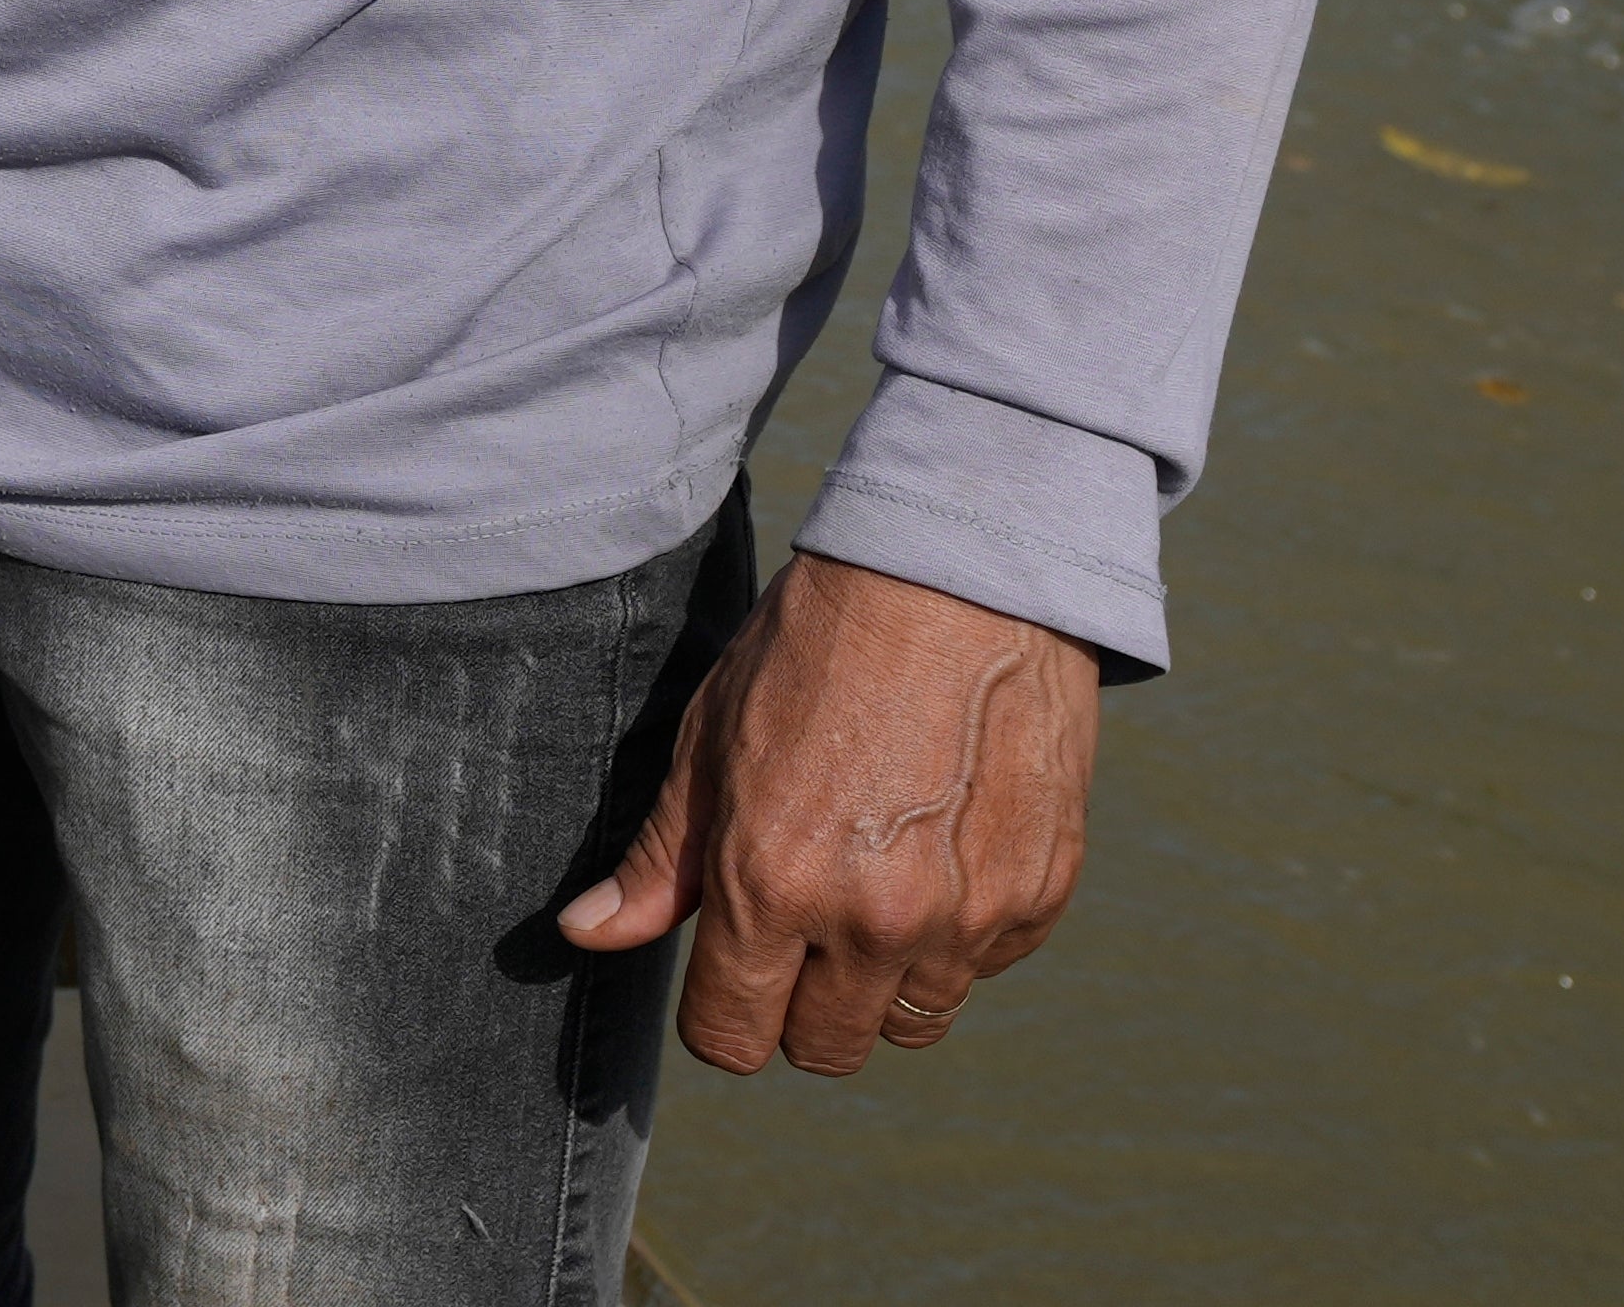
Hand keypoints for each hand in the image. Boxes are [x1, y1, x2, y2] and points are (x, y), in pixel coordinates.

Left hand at [556, 549, 1096, 1075]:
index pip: (731, 1037)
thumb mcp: (711, 740)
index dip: (718, 1011)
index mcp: (775, 885)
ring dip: (883, 981)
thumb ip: (661, 860)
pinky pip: (983, 967)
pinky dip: (957, 934)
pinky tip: (939, 850)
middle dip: (798, 1005)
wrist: (961, 575)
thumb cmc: (817, 647)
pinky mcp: (1039, 896)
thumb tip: (584, 935)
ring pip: (912, 1023)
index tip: (726, 971)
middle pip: (824, 1049)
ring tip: (871, 885)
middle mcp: (876, 922)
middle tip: (800, 925)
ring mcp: (968, 916)